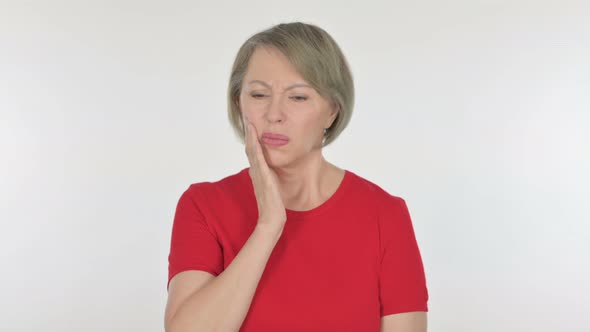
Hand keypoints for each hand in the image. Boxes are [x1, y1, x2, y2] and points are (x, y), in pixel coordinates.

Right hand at [243, 115, 286, 234]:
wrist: (272, 221)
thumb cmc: (273, 207)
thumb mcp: (271, 189)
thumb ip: (269, 180)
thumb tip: (269, 172)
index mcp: (258, 174)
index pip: (253, 153)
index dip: (251, 139)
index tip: (251, 125)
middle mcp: (256, 173)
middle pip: (250, 149)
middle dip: (249, 134)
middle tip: (247, 118)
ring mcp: (259, 176)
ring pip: (252, 153)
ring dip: (251, 137)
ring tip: (249, 123)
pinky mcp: (264, 179)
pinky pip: (259, 162)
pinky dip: (256, 150)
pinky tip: (255, 140)